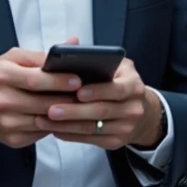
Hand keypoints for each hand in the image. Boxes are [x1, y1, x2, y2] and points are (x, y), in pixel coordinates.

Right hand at [0, 38, 83, 148]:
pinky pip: (42, 134)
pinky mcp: (13, 139)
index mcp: (2, 75)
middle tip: (86, 94)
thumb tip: (73, 44)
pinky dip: (55, 126)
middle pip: (43, 102)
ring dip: (65, 115)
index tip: (78, 79)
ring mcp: (7, 122)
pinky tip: (64, 118)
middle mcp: (2, 100)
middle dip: (68, 99)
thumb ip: (42, 54)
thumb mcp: (12, 58)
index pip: (35, 79)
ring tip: (79, 106)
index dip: (59, 80)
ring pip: (45, 121)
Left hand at [35, 58, 159, 150]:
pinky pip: (90, 140)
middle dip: (74, 111)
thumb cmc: (119, 83)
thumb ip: (97, 59)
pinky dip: (70, 135)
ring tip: (44, 120)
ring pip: (92, 128)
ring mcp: (125, 128)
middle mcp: (133, 108)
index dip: (97, 91)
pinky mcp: (116, 142)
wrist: (141, 112)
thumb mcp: (117, 68)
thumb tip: (72, 45)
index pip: (116, 89)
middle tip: (50, 109)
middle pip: (101, 111)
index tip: (77, 92)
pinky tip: (54, 130)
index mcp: (133, 85)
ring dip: (66, 125)